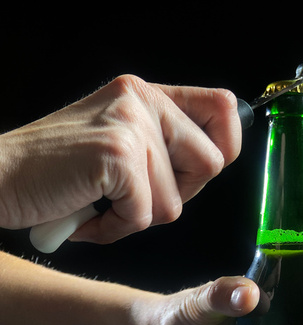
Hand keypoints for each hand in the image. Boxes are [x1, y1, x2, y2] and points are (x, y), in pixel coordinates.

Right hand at [0, 74, 241, 242]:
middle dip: (179, 195)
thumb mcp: (116, 139)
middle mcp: (141, 101)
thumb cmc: (54, 171)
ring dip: (141, 218)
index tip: (200, 169)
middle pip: (211, 163)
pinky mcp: (117, 155)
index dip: (227, 144)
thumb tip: (217, 158)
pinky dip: (116, 229)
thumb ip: (161, 143)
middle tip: (134, 196)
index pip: (223, 106)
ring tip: (103, 206)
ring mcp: (130, 126)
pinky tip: (89, 217)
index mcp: (145, 94)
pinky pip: (146, 215)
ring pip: (177, 201)